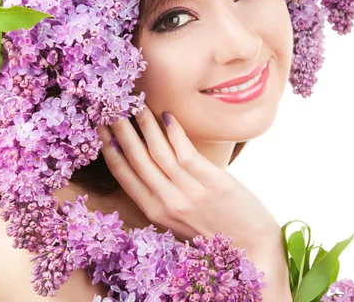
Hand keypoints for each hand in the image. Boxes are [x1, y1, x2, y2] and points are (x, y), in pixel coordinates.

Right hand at [95, 104, 285, 265]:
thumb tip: (151, 163)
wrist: (254, 247)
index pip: (124, 176)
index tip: (100, 129)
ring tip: (137, 106)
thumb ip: (164, 198)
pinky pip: (186, 154)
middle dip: (121, 132)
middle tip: (111, 109)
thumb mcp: (180, 220)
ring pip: (159, 154)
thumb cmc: (216, 232)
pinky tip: (167, 116)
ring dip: (145, 127)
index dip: (110, 151)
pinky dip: (175, 133)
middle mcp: (168, 204)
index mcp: (156, 213)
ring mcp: (191, 194)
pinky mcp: (214, 184)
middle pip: (137, 161)